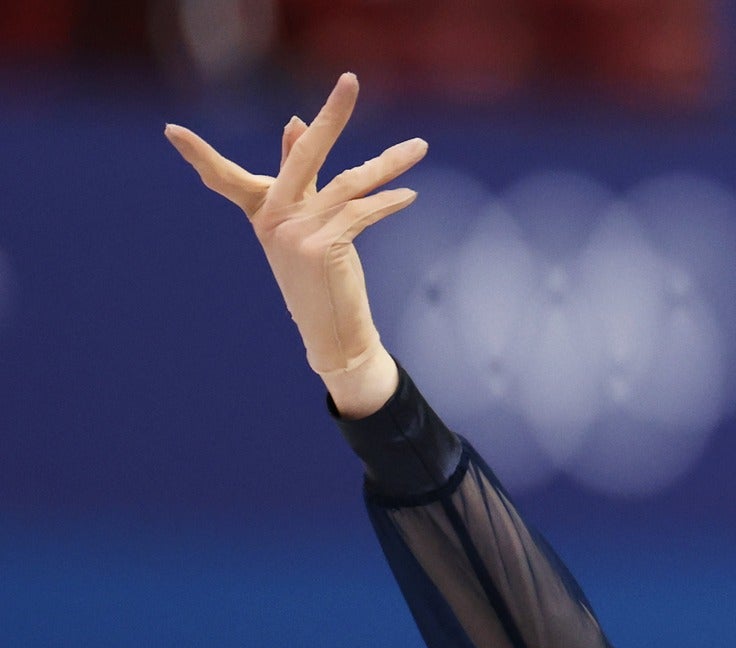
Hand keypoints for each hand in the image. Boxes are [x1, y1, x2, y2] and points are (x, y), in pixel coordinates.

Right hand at [166, 73, 423, 417]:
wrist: (334, 335)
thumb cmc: (322, 279)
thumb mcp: (306, 226)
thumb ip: (302, 178)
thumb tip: (296, 125)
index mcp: (262, 213)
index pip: (225, 177)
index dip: (199, 156)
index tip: (171, 132)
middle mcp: (273, 219)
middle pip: (305, 154)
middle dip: (331, 115)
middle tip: (350, 80)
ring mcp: (295, 232)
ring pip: (349, 184)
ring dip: (390, 164)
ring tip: (420, 147)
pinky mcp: (321, 246)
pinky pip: (362, 212)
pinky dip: (389, 203)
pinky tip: (410, 195)